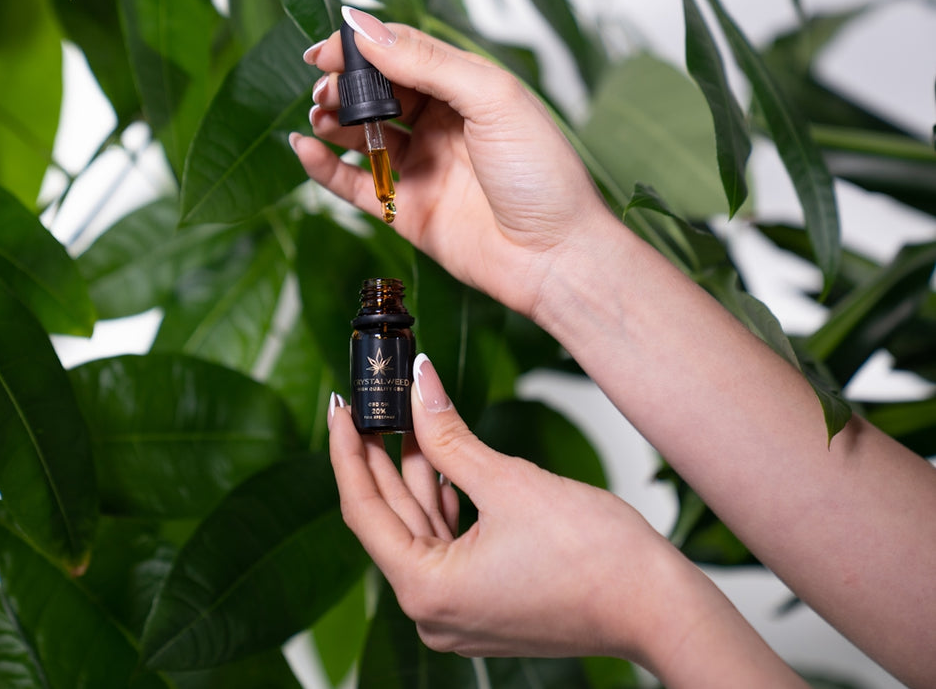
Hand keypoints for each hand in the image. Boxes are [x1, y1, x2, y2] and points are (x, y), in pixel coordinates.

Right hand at [290, 7, 613, 317]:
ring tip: (319, 113)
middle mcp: (442, 126)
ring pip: (362, 135)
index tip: (326, 49)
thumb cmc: (543, 177)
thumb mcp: (492, 100)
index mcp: (467, 90)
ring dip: (333, 120)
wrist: (555, 256)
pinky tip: (306, 147)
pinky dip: (325, 166)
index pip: (403, 54)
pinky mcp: (407, 212)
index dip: (362, 47)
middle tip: (324, 87)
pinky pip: (354, 185)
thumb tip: (368, 30)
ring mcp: (423, 169)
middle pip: (378, 93)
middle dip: (345, 84)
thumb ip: (428, 63)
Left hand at [328, 353, 809, 685]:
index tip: (340, 406)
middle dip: (381, 455)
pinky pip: (447, 545)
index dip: (346, 450)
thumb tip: (418, 385)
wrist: (658, 605)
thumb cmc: (598, 558)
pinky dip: (444, 502)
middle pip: (389, 519)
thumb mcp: (508, 482)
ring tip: (407, 416)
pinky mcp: (483, 604)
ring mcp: (458, 612)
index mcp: (426, 590)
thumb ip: (449, 435)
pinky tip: (441, 460)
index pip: (362, 508)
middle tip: (371, 400)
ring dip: (416, 475)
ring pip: (420, 530)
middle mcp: (432, 612)